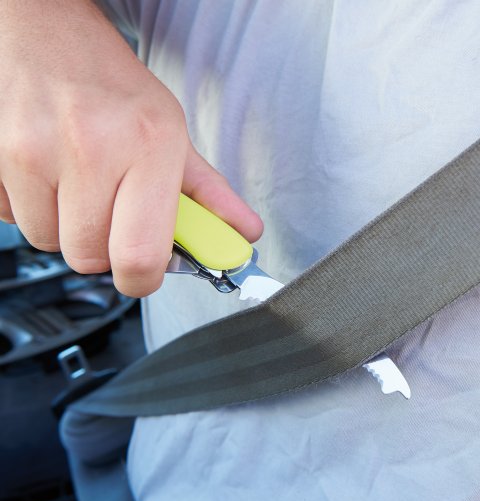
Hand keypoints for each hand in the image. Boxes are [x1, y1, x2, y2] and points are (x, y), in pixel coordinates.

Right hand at [0, 0, 262, 296]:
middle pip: (90, 257)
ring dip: (67, 227)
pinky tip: (47, 175)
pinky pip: (13, 219)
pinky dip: (33, 209)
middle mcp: (91, 148)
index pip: (141, 255)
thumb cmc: (114, 86)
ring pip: (50, 241)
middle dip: (104, 248)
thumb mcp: (174, 134)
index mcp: (149, 145)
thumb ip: (210, 194)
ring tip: (78, 185)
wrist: (46, 30)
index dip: (142, 279)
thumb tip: (244, 234)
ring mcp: (33, 149)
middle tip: (112, 212)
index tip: (144, 273)